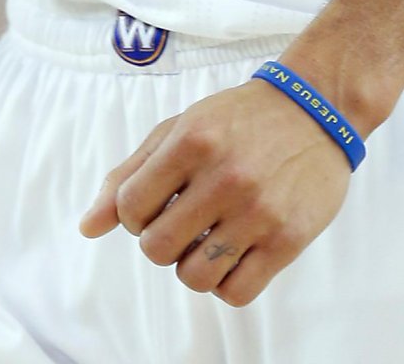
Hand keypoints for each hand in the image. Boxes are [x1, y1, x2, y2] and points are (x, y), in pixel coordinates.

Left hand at [80, 80, 351, 307]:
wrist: (316, 109)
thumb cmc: (238, 120)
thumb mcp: (181, 128)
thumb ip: (131, 173)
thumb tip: (86, 227)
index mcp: (192, 141)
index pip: (129, 208)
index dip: (134, 214)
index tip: (156, 202)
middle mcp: (224, 177)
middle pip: (157, 249)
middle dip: (160, 242)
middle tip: (182, 222)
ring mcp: (258, 212)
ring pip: (194, 278)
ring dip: (193, 266)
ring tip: (208, 239)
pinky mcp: (288, 240)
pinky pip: (235, 294)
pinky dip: (225, 284)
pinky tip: (233, 254)